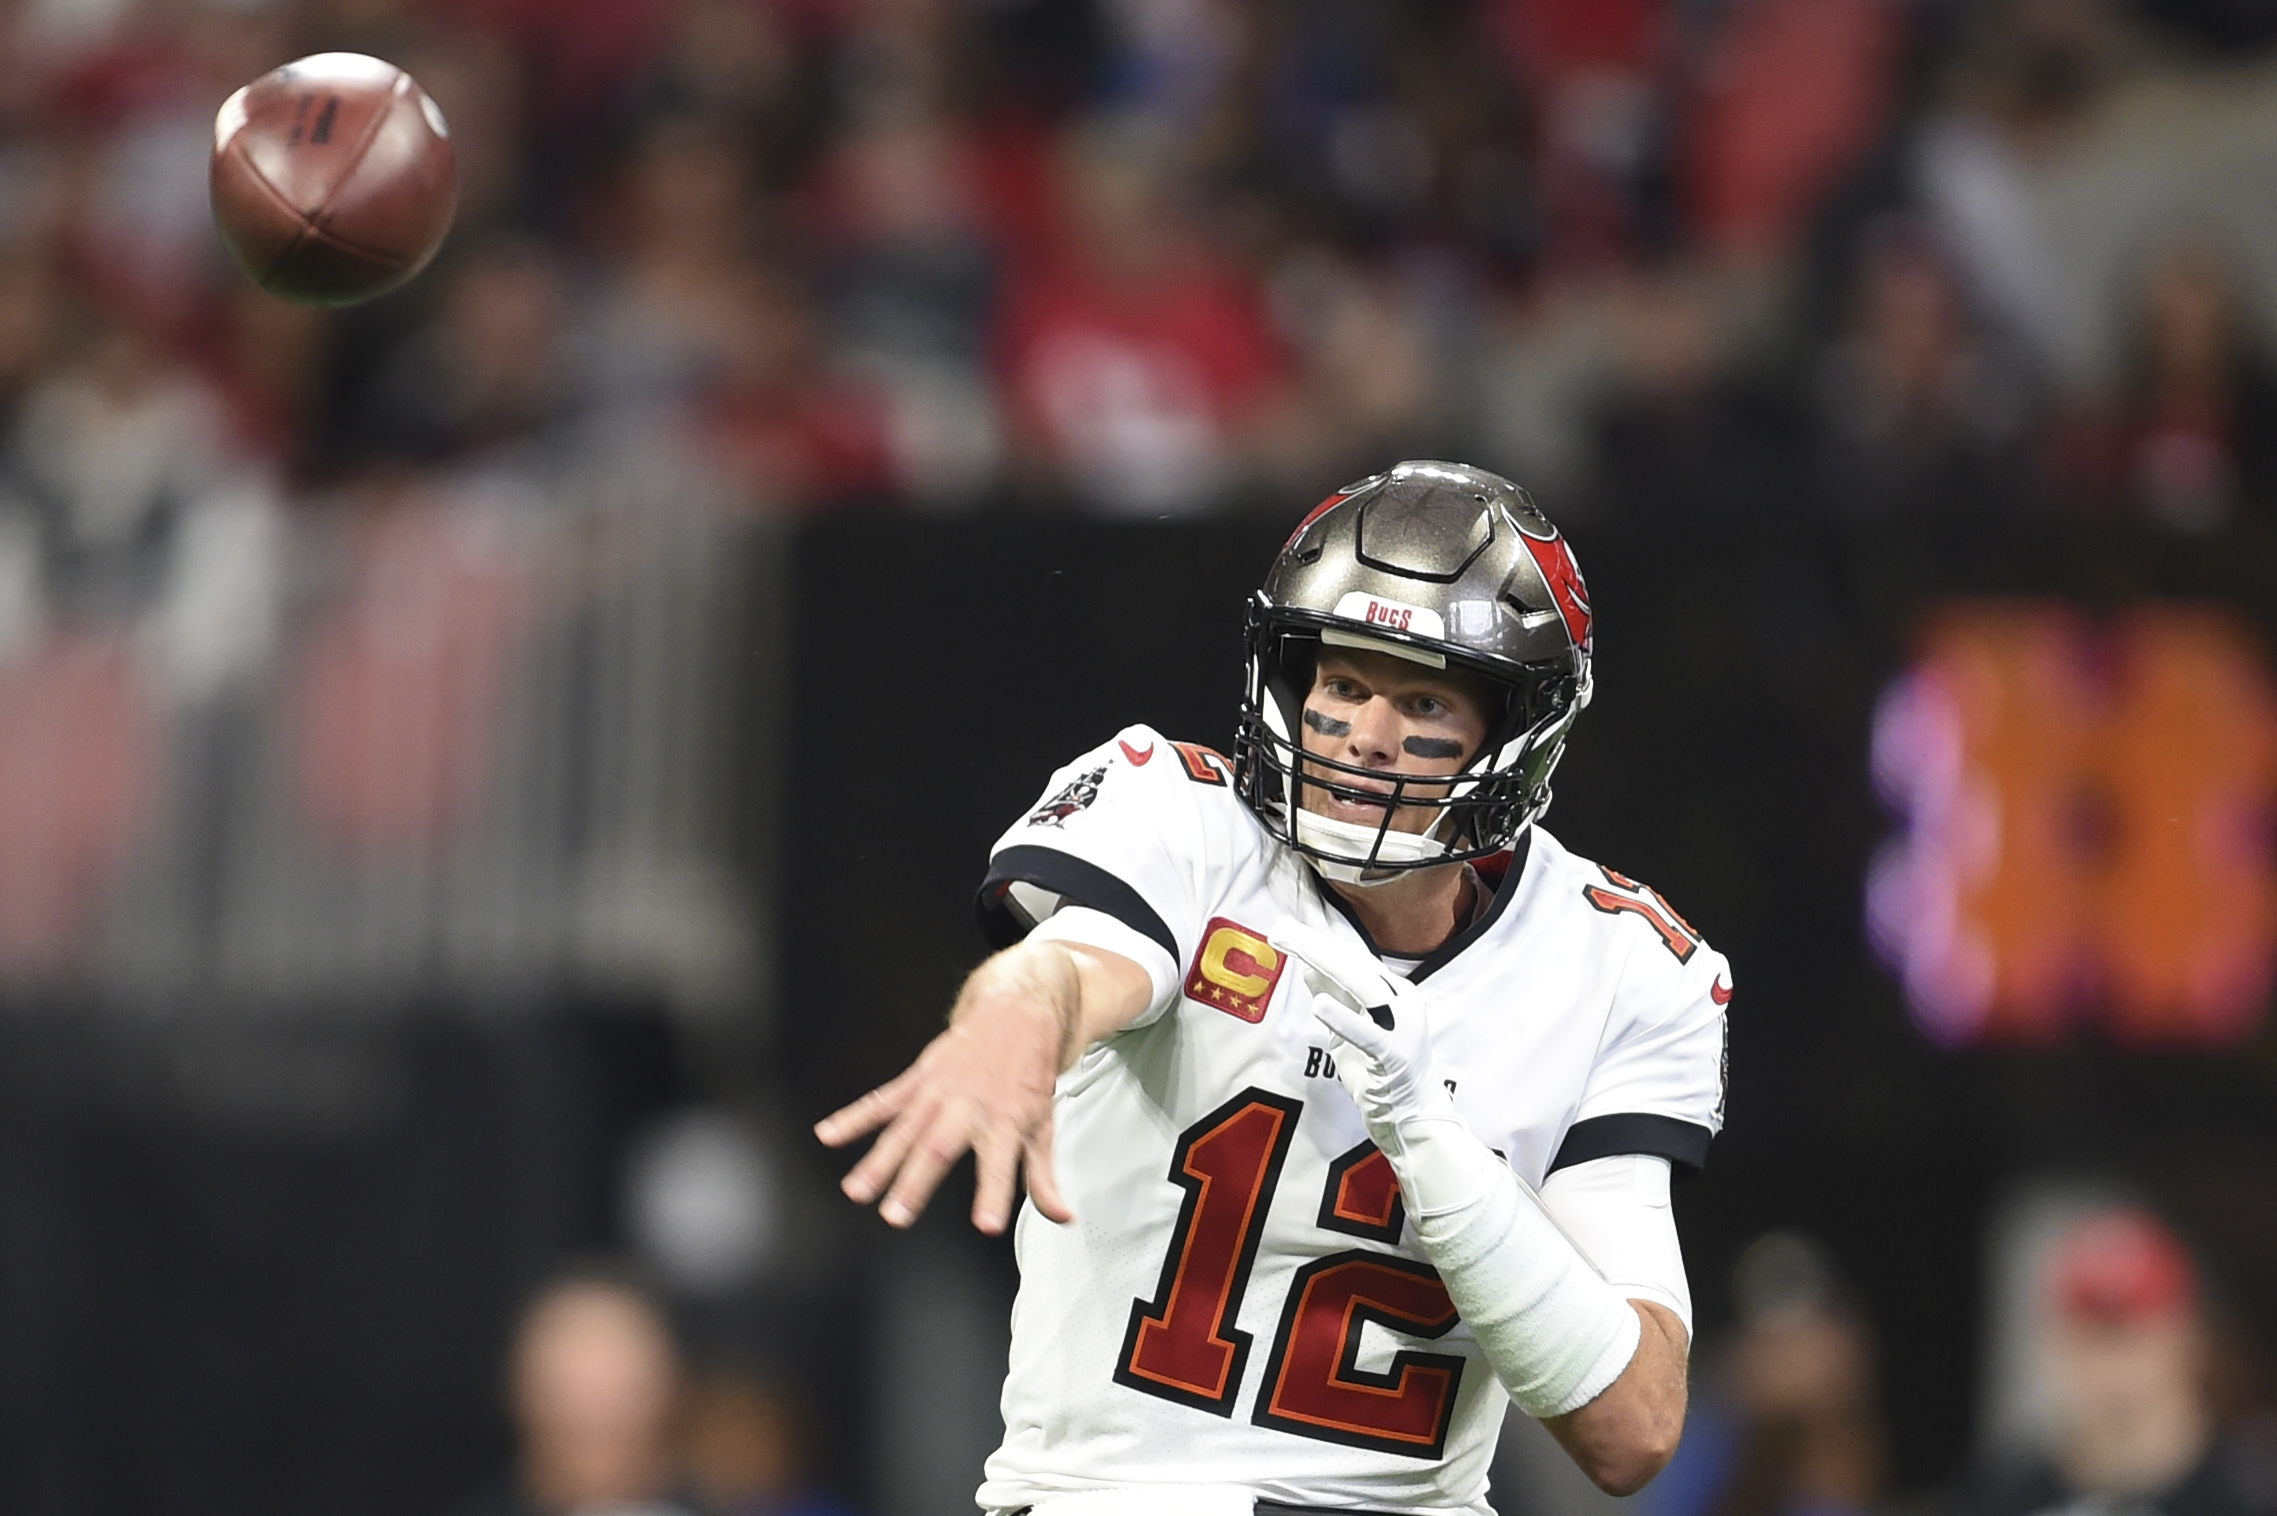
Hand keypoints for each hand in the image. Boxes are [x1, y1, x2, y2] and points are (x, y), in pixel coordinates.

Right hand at [814, 948, 1077, 1233]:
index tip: (986, 1225)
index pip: (1001, 1165)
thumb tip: (1063, 1217)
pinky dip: (855, 1117)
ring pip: (904, 1129)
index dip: (993, 1195)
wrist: (1019, 1011)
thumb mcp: (1045, 1125)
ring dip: (877, 1161)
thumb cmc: (1031, 1075)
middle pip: (938, 1148)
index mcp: (1006, 1121)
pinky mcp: (920, 1076)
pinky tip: (828, 1134)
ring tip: (855, 1191)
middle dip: (914, 1183)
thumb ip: (1044, 1176)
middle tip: (896, 1216)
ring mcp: (940, 1090)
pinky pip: (883, 1099)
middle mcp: (969, 1106)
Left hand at [1267, 919, 1450, 1151]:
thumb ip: (1336, 1000)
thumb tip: (1308, 967)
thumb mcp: (1352, 1032)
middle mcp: (1404, 1002)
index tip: (1287, 929)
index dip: (1319, 942)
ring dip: (1328, 964)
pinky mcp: (1396, 1056)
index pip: (1353, 959)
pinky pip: (1367, 1033)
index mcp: (1396, 992)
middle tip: (1282, 931)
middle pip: (1355, 965)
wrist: (1415, 1119)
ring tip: (1298, 949)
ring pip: (1363, 987)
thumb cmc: (1383, 1075)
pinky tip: (1318, 1004)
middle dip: (1317, 945)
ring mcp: (1404, 1027)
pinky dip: (1343, 1018)